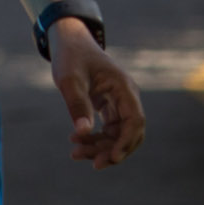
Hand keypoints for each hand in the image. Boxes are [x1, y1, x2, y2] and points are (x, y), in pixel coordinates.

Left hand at [48, 20, 144, 168]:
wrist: (68, 41)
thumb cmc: (70, 56)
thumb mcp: (69, 80)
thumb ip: (77, 105)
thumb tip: (83, 132)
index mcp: (124, 87)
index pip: (135, 121)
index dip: (126, 142)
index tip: (111, 158)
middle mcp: (126, 96)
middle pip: (130, 133)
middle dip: (112, 150)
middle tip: (91, 163)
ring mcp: (119, 102)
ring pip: (118, 135)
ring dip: (101, 147)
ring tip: (75, 153)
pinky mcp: (110, 106)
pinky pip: (109, 130)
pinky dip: (95, 139)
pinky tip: (76, 142)